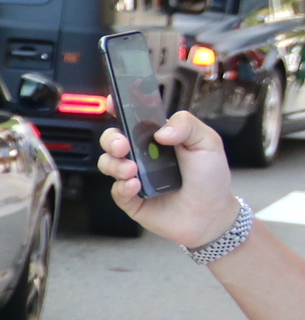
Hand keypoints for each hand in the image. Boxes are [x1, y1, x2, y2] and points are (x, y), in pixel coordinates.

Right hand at [95, 110, 241, 248]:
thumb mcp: (208, 143)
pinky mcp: (130, 199)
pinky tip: (135, 186)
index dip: (118, 108)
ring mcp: (134, 177)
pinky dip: (122, 186)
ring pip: (107, 163)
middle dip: (111, 139)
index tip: (111, 104)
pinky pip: (115, 190)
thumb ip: (187, 125)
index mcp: (158, 137)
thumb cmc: (211, 178)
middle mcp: (142, 155)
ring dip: (114, 164)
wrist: (211, 215)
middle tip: (122, 145)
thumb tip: (159, 131)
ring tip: (132, 170)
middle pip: (112, 139)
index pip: (133, 118)